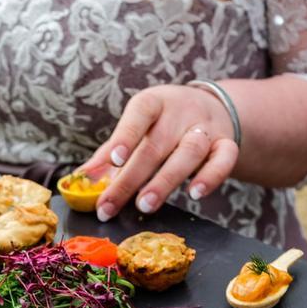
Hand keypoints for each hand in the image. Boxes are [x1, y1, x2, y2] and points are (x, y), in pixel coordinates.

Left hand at [78, 84, 238, 220]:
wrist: (212, 108)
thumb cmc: (163, 123)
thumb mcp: (137, 127)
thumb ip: (110, 153)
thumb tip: (79, 179)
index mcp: (154, 103)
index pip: (140, 114)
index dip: (126, 136)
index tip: (113, 161)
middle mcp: (181, 111)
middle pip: (157, 144)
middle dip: (132, 178)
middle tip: (113, 205)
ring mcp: (206, 127)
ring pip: (190, 151)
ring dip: (167, 180)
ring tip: (146, 205)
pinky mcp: (227, 143)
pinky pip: (224, 158)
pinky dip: (212, 176)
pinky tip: (195, 194)